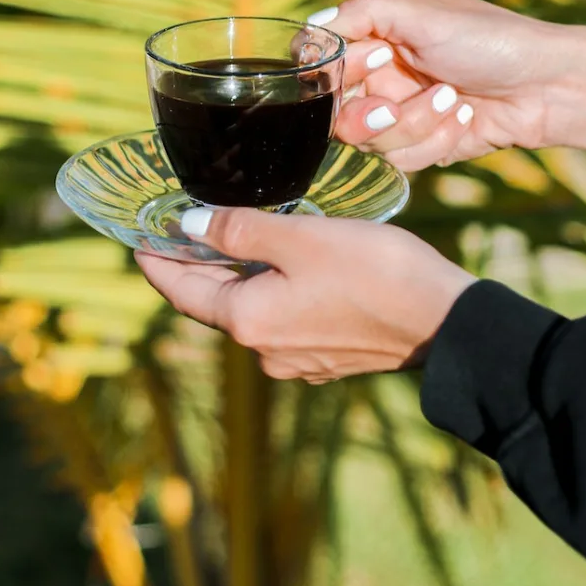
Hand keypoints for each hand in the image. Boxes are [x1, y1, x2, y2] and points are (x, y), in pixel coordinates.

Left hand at [135, 207, 472, 381]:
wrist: (447, 322)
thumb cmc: (374, 272)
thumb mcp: (300, 239)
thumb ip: (239, 232)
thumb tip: (189, 226)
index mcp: (249, 323)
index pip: (182, 292)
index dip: (157, 263)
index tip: (138, 242)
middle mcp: (265, 351)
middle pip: (215, 303)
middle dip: (197, 267)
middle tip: (182, 229)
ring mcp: (297, 359)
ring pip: (251, 310)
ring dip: (237, 277)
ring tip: (231, 238)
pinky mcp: (327, 356)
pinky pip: (282, 318)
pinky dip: (270, 290)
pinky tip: (282, 264)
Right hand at [308, 0, 585, 169]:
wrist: (548, 86)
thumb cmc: (488, 38)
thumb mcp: (422, 11)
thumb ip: (361, 11)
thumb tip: (308, 29)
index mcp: (373, 34)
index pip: (317, 61)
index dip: (333, 73)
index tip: (374, 61)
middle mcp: (377, 74)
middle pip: (333, 112)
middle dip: (371, 111)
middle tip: (398, 101)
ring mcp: (396, 112)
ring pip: (367, 141)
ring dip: (414, 124)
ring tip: (451, 101)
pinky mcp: (419, 145)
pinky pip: (399, 160)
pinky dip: (435, 142)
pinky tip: (464, 118)